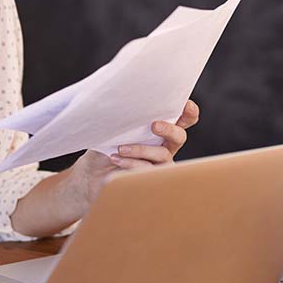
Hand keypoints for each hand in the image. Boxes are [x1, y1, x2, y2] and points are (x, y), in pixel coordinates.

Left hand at [68, 99, 199, 210]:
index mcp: (160, 129)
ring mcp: (159, 164)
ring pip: (163, 155)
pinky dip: (132, 162)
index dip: (189, 112)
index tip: (185, 105)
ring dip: (142, 149)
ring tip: (121, 148)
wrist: (93, 172)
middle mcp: (164, 146)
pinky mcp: (150, 178)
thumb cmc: (106, 145)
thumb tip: (125, 104)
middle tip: (154, 125)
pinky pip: (148, 170)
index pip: (182, 119)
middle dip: (170, 129)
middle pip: (180, 136)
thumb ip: (126, 118)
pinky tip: (116, 158)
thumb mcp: (115, 128)